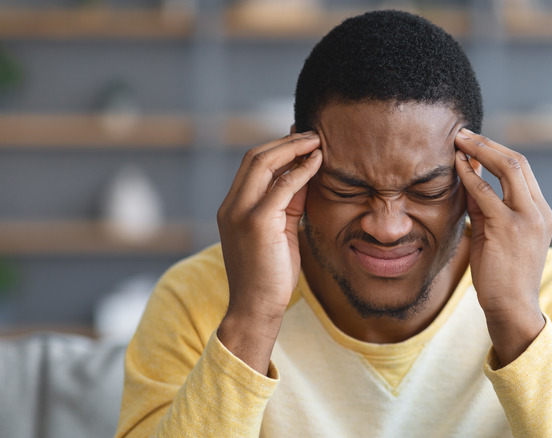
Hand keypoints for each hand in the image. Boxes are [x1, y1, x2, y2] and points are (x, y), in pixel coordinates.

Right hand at [216, 132, 321, 373]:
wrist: (256, 309)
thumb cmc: (271, 275)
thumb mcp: (281, 231)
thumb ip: (290, 203)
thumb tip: (306, 174)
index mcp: (232, 208)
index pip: (251, 165)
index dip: (277, 148)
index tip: (301, 140)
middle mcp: (231, 206)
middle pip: (255, 157)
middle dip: (285, 142)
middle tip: (313, 134)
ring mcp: (240, 213)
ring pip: (264, 164)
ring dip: (293, 148)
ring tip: (317, 142)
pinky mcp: (257, 222)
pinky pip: (282, 186)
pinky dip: (301, 170)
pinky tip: (317, 163)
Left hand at [454, 129, 551, 366]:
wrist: (512, 309)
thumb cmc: (502, 276)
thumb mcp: (496, 235)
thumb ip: (485, 208)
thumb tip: (467, 178)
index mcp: (541, 213)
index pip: (523, 170)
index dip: (497, 151)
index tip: (474, 142)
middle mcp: (539, 212)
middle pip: (518, 162)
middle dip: (488, 143)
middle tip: (462, 133)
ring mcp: (528, 219)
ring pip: (508, 169)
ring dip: (479, 151)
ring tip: (457, 141)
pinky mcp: (509, 229)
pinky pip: (487, 193)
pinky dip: (470, 176)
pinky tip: (456, 167)